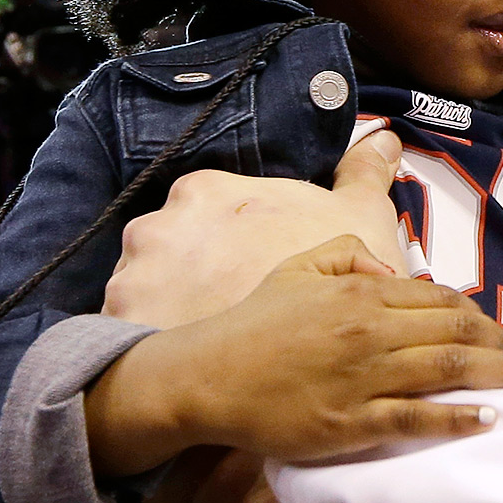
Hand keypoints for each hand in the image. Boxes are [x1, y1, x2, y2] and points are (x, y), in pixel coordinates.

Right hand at [91, 237, 502, 463]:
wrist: (207, 377)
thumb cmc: (254, 325)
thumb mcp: (298, 269)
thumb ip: (348, 256)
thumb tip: (393, 270)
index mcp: (361, 294)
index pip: (439, 298)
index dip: (473, 313)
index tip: (489, 328)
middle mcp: (370, 331)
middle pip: (456, 331)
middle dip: (495, 343)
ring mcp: (364, 377)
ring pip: (448, 369)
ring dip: (494, 375)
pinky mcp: (353, 422)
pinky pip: (419, 418)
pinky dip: (460, 418)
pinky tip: (488, 418)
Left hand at [105, 131, 407, 329]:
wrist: (285, 362)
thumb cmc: (325, 290)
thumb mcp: (360, 221)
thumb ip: (364, 175)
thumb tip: (381, 140)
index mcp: (205, 192)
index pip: (215, 213)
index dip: (242, 247)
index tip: (257, 273)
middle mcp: (156, 227)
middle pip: (178, 252)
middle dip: (201, 277)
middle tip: (238, 307)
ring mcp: (131, 278)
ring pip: (151, 292)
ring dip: (175, 311)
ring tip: (217, 336)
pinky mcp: (121, 328)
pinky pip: (132, 335)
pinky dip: (157, 344)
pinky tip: (195, 355)